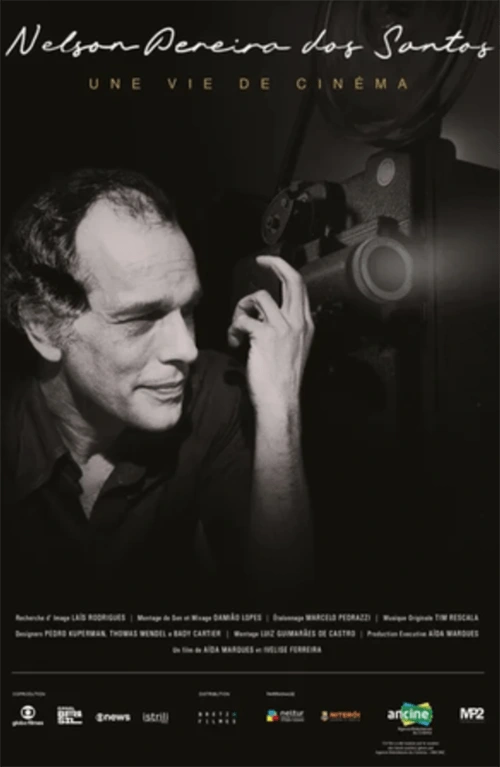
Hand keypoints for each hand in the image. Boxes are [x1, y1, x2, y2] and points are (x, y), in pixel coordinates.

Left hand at [228, 255, 313, 415]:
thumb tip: (261, 315)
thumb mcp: (291, 350)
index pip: (299, 286)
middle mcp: (298, 322)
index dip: (285, 270)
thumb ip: (284, 330)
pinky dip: (233, 328)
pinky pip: (243, 319)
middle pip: (291, 279)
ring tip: (237, 326)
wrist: (280, 401)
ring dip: (241, 308)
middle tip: (259, 261)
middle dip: (275, 264)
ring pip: (259, 297)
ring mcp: (283, 328)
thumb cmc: (281, 380)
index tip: (271, 264)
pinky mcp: (265, 336)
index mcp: (306, 324)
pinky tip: (234, 342)